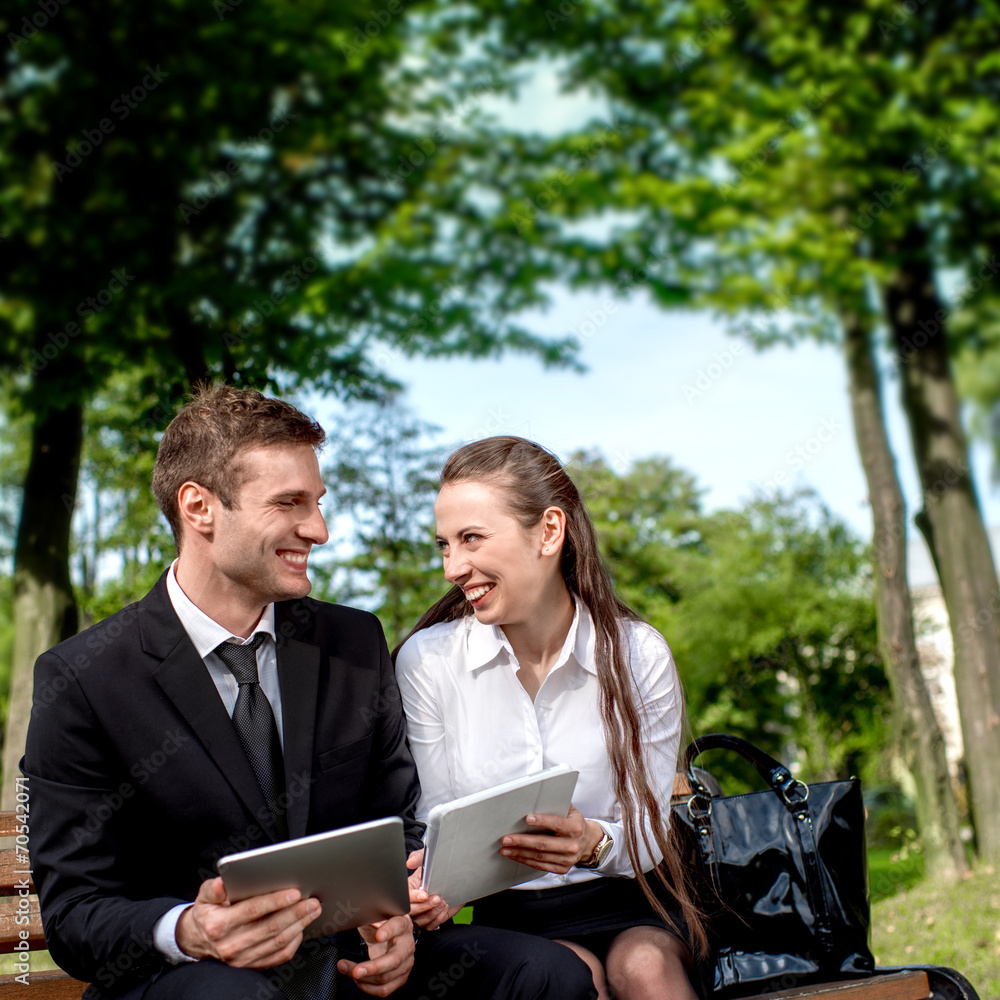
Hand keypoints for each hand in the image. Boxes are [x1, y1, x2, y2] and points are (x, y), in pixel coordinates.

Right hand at [176, 877, 320, 967]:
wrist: (198, 940)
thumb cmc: (207, 913)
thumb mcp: (204, 897)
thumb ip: (213, 889)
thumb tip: (222, 884)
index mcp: (219, 925)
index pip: (252, 910)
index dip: (274, 901)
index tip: (294, 892)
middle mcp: (231, 944)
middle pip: (270, 927)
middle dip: (295, 913)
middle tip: (312, 901)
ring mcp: (242, 958)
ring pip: (277, 942)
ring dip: (299, 925)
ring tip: (312, 910)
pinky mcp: (251, 965)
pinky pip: (278, 956)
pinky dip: (294, 942)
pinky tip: (302, 927)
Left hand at [337, 914, 414, 995]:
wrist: (391, 934)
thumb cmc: (381, 922)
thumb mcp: (375, 912)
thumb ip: (371, 912)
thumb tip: (361, 913)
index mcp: (402, 924)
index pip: (398, 926)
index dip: (389, 931)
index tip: (377, 935)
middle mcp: (407, 944)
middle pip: (394, 959)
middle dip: (373, 967)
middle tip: (356, 970)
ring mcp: (406, 962)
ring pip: (386, 977)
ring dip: (364, 979)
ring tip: (347, 970)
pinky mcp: (401, 977)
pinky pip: (385, 989)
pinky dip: (368, 987)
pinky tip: (357, 980)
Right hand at [406, 848, 463, 930]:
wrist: (455, 876)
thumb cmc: (437, 866)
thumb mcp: (427, 858)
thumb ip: (418, 857)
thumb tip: (409, 863)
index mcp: (409, 887)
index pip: (405, 896)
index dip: (413, 897)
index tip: (424, 894)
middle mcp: (413, 902)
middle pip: (411, 911)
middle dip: (424, 906)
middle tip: (437, 898)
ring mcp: (421, 912)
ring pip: (420, 920)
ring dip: (432, 913)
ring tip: (442, 903)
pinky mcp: (430, 919)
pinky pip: (430, 925)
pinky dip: (438, 919)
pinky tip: (445, 909)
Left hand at [499, 806, 603, 873]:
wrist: (588, 842)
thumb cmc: (574, 823)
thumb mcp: (571, 810)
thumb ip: (557, 804)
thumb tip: (538, 796)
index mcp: (575, 827)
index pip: (557, 823)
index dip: (542, 821)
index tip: (526, 818)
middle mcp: (572, 845)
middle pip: (543, 844)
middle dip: (522, 841)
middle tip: (506, 838)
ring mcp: (567, 859)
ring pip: (539, 857)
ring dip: (520, 853)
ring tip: (505, 848)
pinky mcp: (562, 868)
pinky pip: (541, 866)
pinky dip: (526, 861)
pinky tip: (515, 856)